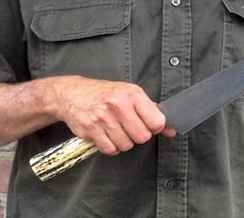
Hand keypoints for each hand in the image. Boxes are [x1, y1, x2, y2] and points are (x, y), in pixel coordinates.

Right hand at [52, 76, 176, 154]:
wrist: (72, 93)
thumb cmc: (105, 94)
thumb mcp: (130, 95)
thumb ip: (151, 111)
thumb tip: (171, 130)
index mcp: (132, 94)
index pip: (156, 122)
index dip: (154, 128)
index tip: (147, 125)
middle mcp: (118, 104)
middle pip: (142, 137)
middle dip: (137, 136)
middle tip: (129, 127)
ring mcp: (103, 117)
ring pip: (126, 145)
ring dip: (123, 142)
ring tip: (116, 130)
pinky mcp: (90, 129)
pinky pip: (110, 150)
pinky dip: (110, 147)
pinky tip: (106, 135)